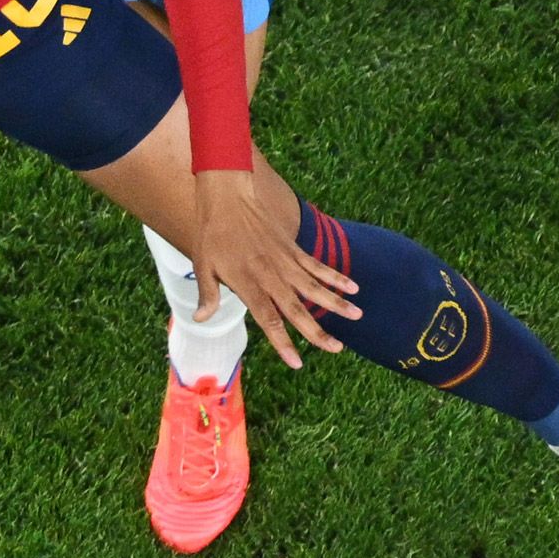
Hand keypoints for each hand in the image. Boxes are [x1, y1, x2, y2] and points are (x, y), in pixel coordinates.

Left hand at [186, 170, 354, 367]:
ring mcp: (285, 261)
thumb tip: (200, 320)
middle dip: (317, 332)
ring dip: (336, 303)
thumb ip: (207, 294)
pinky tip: (353, 286)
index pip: (269, 320)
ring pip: (315, 287)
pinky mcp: (293, 248)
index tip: (297, 362)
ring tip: (357, 316)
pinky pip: (317, 265)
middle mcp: (271, 276)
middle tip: (337, 349)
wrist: (228, 195)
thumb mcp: (202, 264)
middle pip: (298, 309)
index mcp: (248, 284)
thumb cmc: (212, 232)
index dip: (283, 343)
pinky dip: (335, 276)